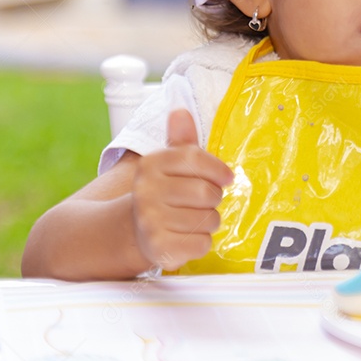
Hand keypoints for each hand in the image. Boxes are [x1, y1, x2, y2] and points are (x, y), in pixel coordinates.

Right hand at [131, 109, 233, 270]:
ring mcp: (150, 221)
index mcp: (151, 164)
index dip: (218, 169)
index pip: (195, 158)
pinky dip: (201, 242)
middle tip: (203, 201)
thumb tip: (180, 112)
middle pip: (206, 192)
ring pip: (208, 219)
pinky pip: (202, 243)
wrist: (133, 229)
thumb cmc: (164, 191)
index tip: (226, 177)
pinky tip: (186, 237)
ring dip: (208, 221)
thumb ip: (181, 140)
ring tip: (191, 219)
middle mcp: (146, 191)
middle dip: (213, 198)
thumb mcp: (170, 163)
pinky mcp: (159, 248)